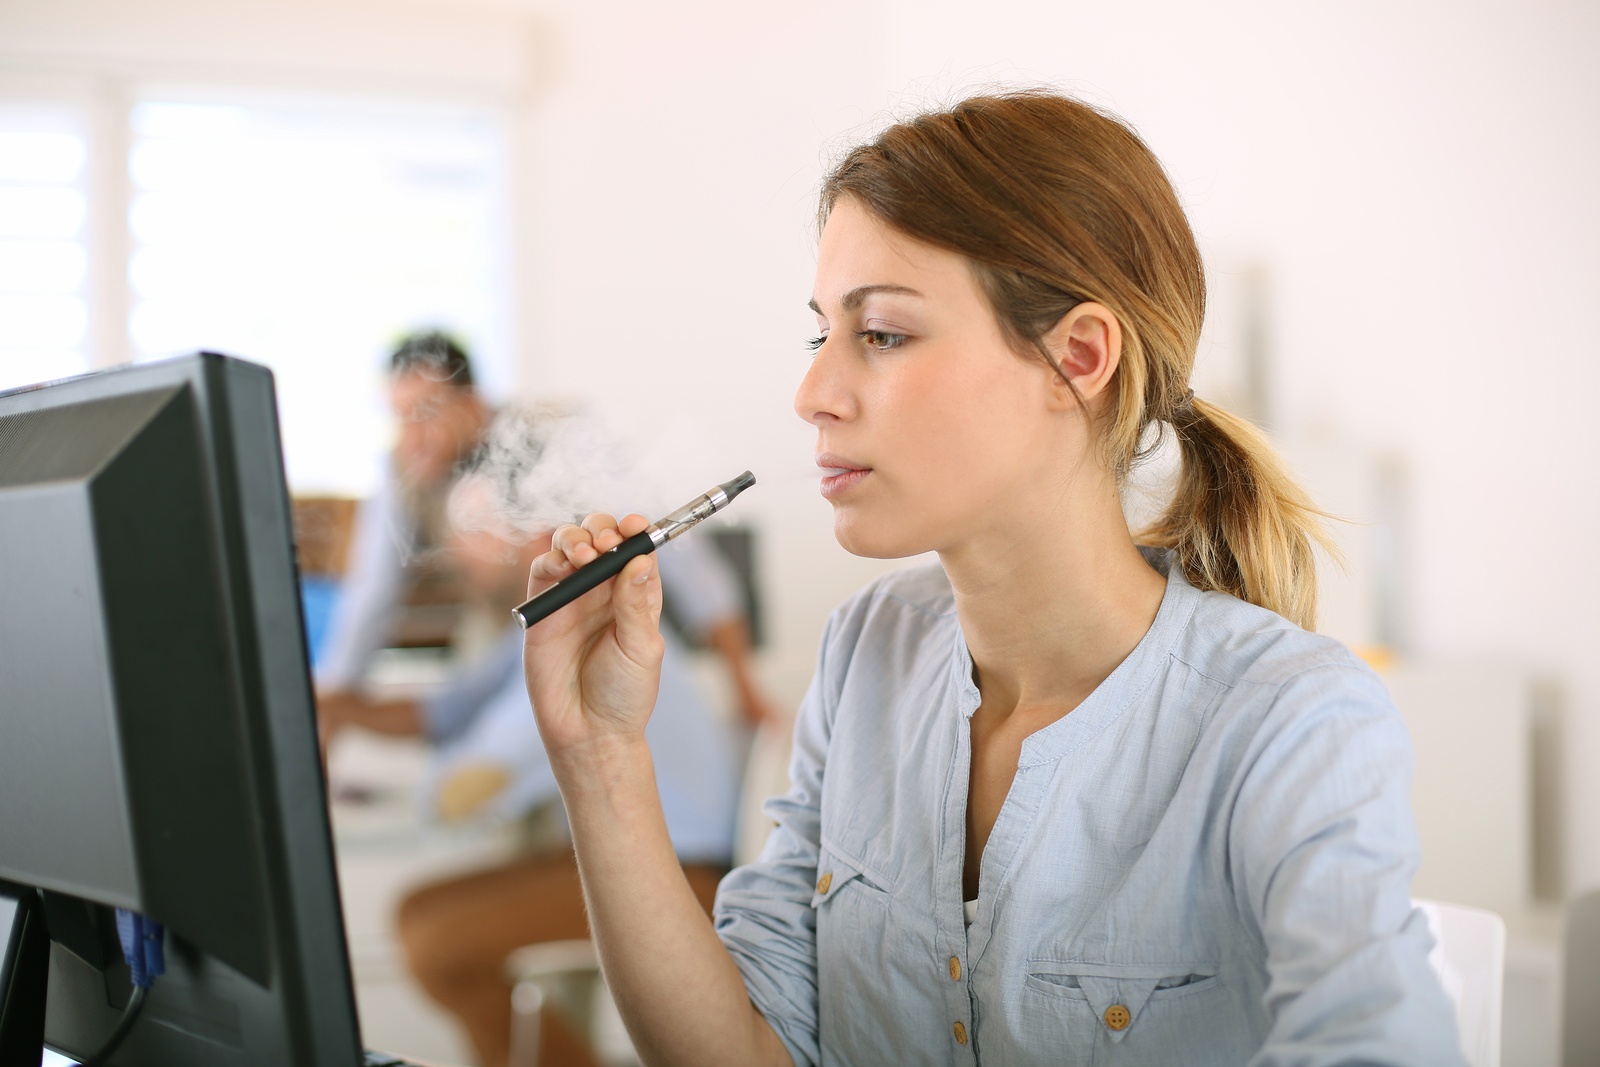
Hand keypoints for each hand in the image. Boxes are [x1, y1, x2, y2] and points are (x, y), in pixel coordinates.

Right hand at [522, 513, 664, 759]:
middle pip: (602, 539)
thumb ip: (635, 603)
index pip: (637, 549)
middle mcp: (605, 590)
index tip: (636, 526)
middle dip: (603, 531)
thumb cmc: (624, 694)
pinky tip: (564, 567)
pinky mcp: (544, 609)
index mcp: (637, 595)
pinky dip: (550, 558)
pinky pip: (543, 571)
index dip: (637, 531)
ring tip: (585, 555)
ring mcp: (573, 597)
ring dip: (575, 538)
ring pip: (570, 546)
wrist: (588, 732)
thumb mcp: (641, 648)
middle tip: (606, 545)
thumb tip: (639, 559)